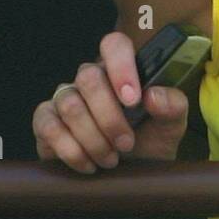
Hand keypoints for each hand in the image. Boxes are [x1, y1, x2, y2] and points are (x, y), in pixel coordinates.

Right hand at [33, 31, 189, 172]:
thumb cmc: (151, 141)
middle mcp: (89, 79)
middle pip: (89, 78)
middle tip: (126, 143)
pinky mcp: (46, 122)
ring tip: (111, 159)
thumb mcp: (171, 126)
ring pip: (70, 105)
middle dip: (110, 117)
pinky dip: (72, 151)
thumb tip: (153, 96)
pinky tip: (89, 164)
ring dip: (94, 139)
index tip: (134, 100)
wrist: (131, 173)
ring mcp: (64, 98)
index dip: (121, 67)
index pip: (114, 45)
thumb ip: (173, 106)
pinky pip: (49, 127)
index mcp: (121, 70)